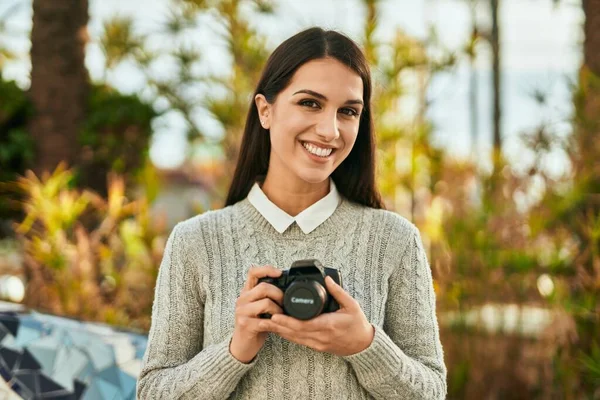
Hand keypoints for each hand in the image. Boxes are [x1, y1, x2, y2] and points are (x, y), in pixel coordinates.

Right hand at [229, 265, 284, 362]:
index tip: (280, 273)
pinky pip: (265, 320)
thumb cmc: (254, 325)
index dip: (267, 269)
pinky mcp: (246, 325)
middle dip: (279, 294)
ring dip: (278, 309)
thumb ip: (267, 296)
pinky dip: (275, 322)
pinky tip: (277, 324)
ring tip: (281, 315)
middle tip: (285, 303)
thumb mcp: (259, 307)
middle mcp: (242, 299)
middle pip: (263, 287)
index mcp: (246, 292)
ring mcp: (242, 312)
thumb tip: (287, 288)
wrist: (242, 346)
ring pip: (266, 303)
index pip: (253, 272)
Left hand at [260, 276, 374, 355]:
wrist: (363, 345)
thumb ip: (338, 292)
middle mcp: (320, 336)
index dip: (287, 321)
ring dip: (279, 330)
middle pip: (294, 332)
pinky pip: (298, 341)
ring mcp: (318, 343)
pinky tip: (278, 328)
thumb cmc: (358, 324)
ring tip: (266, 322)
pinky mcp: (316, 346)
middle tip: (263, 317)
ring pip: (294, 338)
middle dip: (277, 325)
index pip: (303, 325)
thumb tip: (327, 279)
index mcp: (328, 325)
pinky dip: (287, 335)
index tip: (275, 314)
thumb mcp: (352, 305)